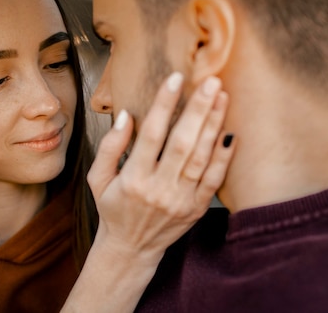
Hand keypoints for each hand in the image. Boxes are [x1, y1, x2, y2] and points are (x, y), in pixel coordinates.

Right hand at [87, 71, 234, 262]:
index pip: (151, 134)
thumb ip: (110, 147)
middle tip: (211, 81)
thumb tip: (126, 116)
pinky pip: (213, 180)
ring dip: (213, 126)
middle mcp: (159, 189)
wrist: (131, 249)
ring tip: (222, 97)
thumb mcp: (98, 179)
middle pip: (182, 143)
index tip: (176, 78)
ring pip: (201, 158)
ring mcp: (180, 200)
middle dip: (198, 110)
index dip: (164, 104)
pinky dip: (224, 157)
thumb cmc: (113, 208)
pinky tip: (230, 133)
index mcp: (133, 179)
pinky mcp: (196, 209)